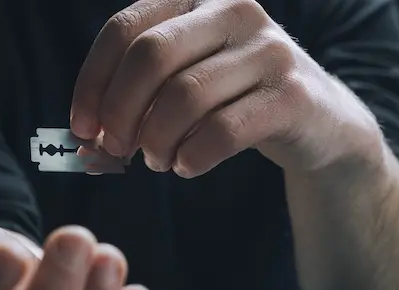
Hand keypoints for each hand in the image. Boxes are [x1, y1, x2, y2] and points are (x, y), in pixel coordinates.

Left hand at [70, 0, 382, 177]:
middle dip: (120, 111)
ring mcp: (270, 49)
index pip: (124, 30)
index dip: (92, 82)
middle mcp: (234, 11)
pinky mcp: (293, 94)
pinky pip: (222, 130)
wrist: (317, 123)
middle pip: (151, 56)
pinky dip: (191, 157)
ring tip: (156, 160)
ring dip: (156, 141)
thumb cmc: (231, 100)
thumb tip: (84, 133)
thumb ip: (134, 93)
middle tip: (114, 149)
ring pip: (184, 96)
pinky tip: (185, 166)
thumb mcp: (182, 79)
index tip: (81, 128)